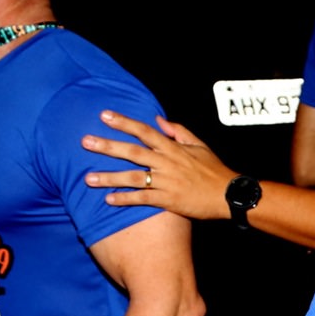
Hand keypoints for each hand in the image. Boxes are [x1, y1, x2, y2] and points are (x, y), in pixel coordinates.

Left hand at [82, 111, 232, 220]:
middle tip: (85, 141)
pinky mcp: (168, 200)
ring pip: (133, 177)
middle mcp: (167, 162)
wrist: (229, 195)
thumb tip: (158, 119)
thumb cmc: (214, 170)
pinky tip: (108, 200)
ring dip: (109, 177)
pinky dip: (125, 199)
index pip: (144, 131)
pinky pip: (142, 199)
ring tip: (87, 178)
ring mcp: (167, 181)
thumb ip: (178, 131)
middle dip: (108, 146)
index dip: (124, 122)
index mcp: (173, 148)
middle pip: (132, 152)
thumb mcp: (199, 145)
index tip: (104, 115)